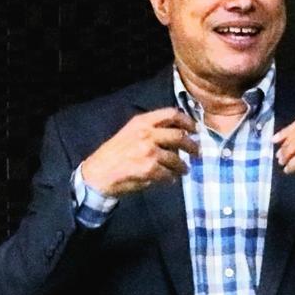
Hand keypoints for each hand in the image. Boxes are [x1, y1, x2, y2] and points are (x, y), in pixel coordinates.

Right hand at [79, 108, 198, 196]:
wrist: (98, 174)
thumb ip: (150, 130)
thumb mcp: (130, 133)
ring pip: (176, 158)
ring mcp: (149, 151)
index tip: (195, 129)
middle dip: (192, 146)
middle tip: (197, 152)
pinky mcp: (149, 169)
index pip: (171, 114)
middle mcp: (146, 134)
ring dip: (183, 166)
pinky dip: (171, 178)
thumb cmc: (113, 154)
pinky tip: (169, 179)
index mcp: (142, 122)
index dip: (187, 121)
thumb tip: (175, 135)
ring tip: (184, 170)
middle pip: (179, 136)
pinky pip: (168, 174)